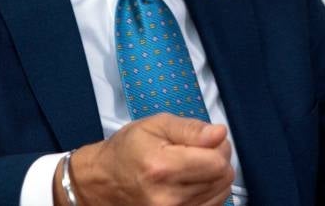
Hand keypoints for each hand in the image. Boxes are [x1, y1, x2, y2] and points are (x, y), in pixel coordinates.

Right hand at [54, 113, 233, 205]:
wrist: (101, 182)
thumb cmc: (125, 151)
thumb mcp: (154, 125)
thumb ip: (190, 128)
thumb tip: (219, 133)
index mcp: (162, 167)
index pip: (218, 161)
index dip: (219, 145)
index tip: (209, 140)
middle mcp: (169, 197)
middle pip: (223, 178)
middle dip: (218, 159)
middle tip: (200, 150)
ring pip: (221, 194)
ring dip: (214, 177)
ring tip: (193, 166)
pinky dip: (209, 192)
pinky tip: (192, 182)